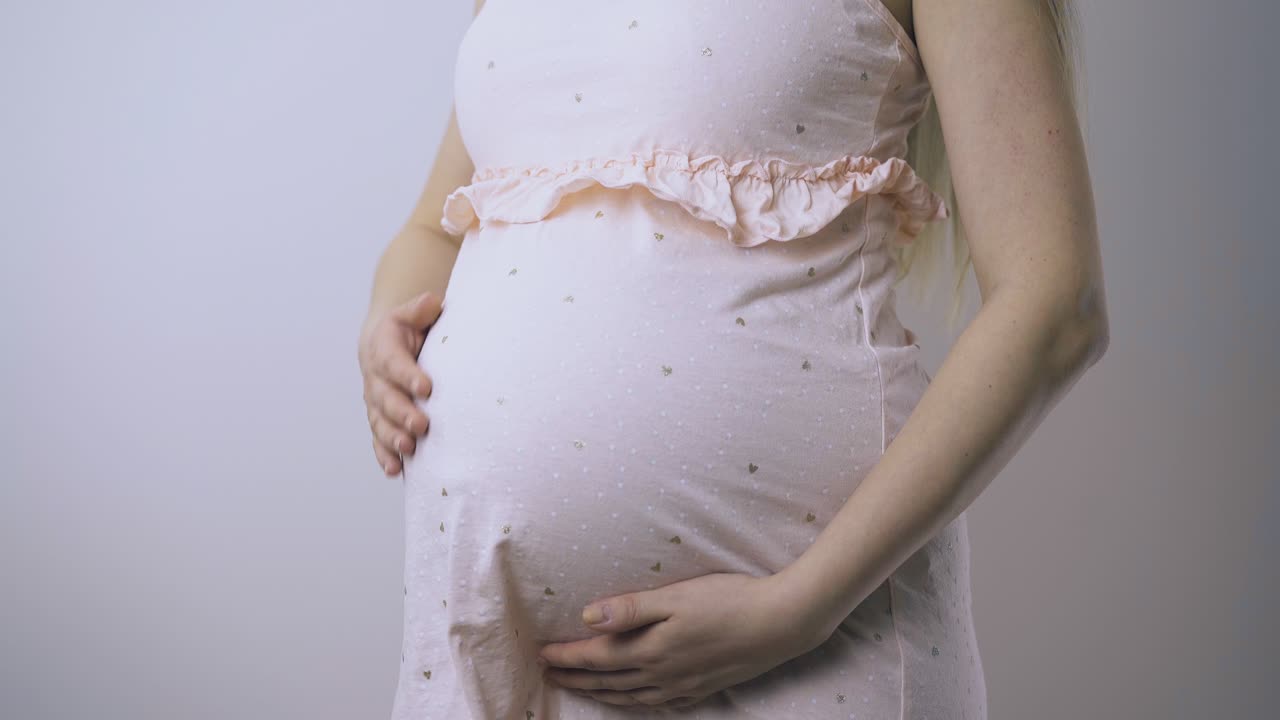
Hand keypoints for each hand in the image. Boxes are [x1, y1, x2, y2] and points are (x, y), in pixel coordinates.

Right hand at [357, 290, 442, 475]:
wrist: (384, 342)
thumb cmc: (407, 328)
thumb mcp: (412, 313)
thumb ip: (420, 310)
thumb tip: (431, 302)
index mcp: (383, 350)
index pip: (394, 363)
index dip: (408, 375)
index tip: (427, 388)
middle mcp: (375, 379)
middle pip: (385, 399)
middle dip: (402, 413)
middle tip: (421, 425)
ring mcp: (375, 402)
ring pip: (380, 422)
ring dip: (392, 438)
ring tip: (408, 449)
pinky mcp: (380, 420)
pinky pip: (379, 440)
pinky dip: (385, 456)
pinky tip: (396, 470)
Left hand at [535, 571, 827, 709]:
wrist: (781, 623)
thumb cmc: (728, 600)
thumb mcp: (676, 597)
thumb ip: (631, 609)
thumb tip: (587, 618)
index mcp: (651, 649)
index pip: (597, 656)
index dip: (567, 656)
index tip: (541, 654)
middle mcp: (662, 673)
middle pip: (608, 681)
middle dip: (576, 679)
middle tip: (550, 675)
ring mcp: (684, 684)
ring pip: (631, 696)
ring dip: (602, 694)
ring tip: (583, 690)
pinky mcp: (704, 687)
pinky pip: (659, 703)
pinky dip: (638, 704)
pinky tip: (638, 701)